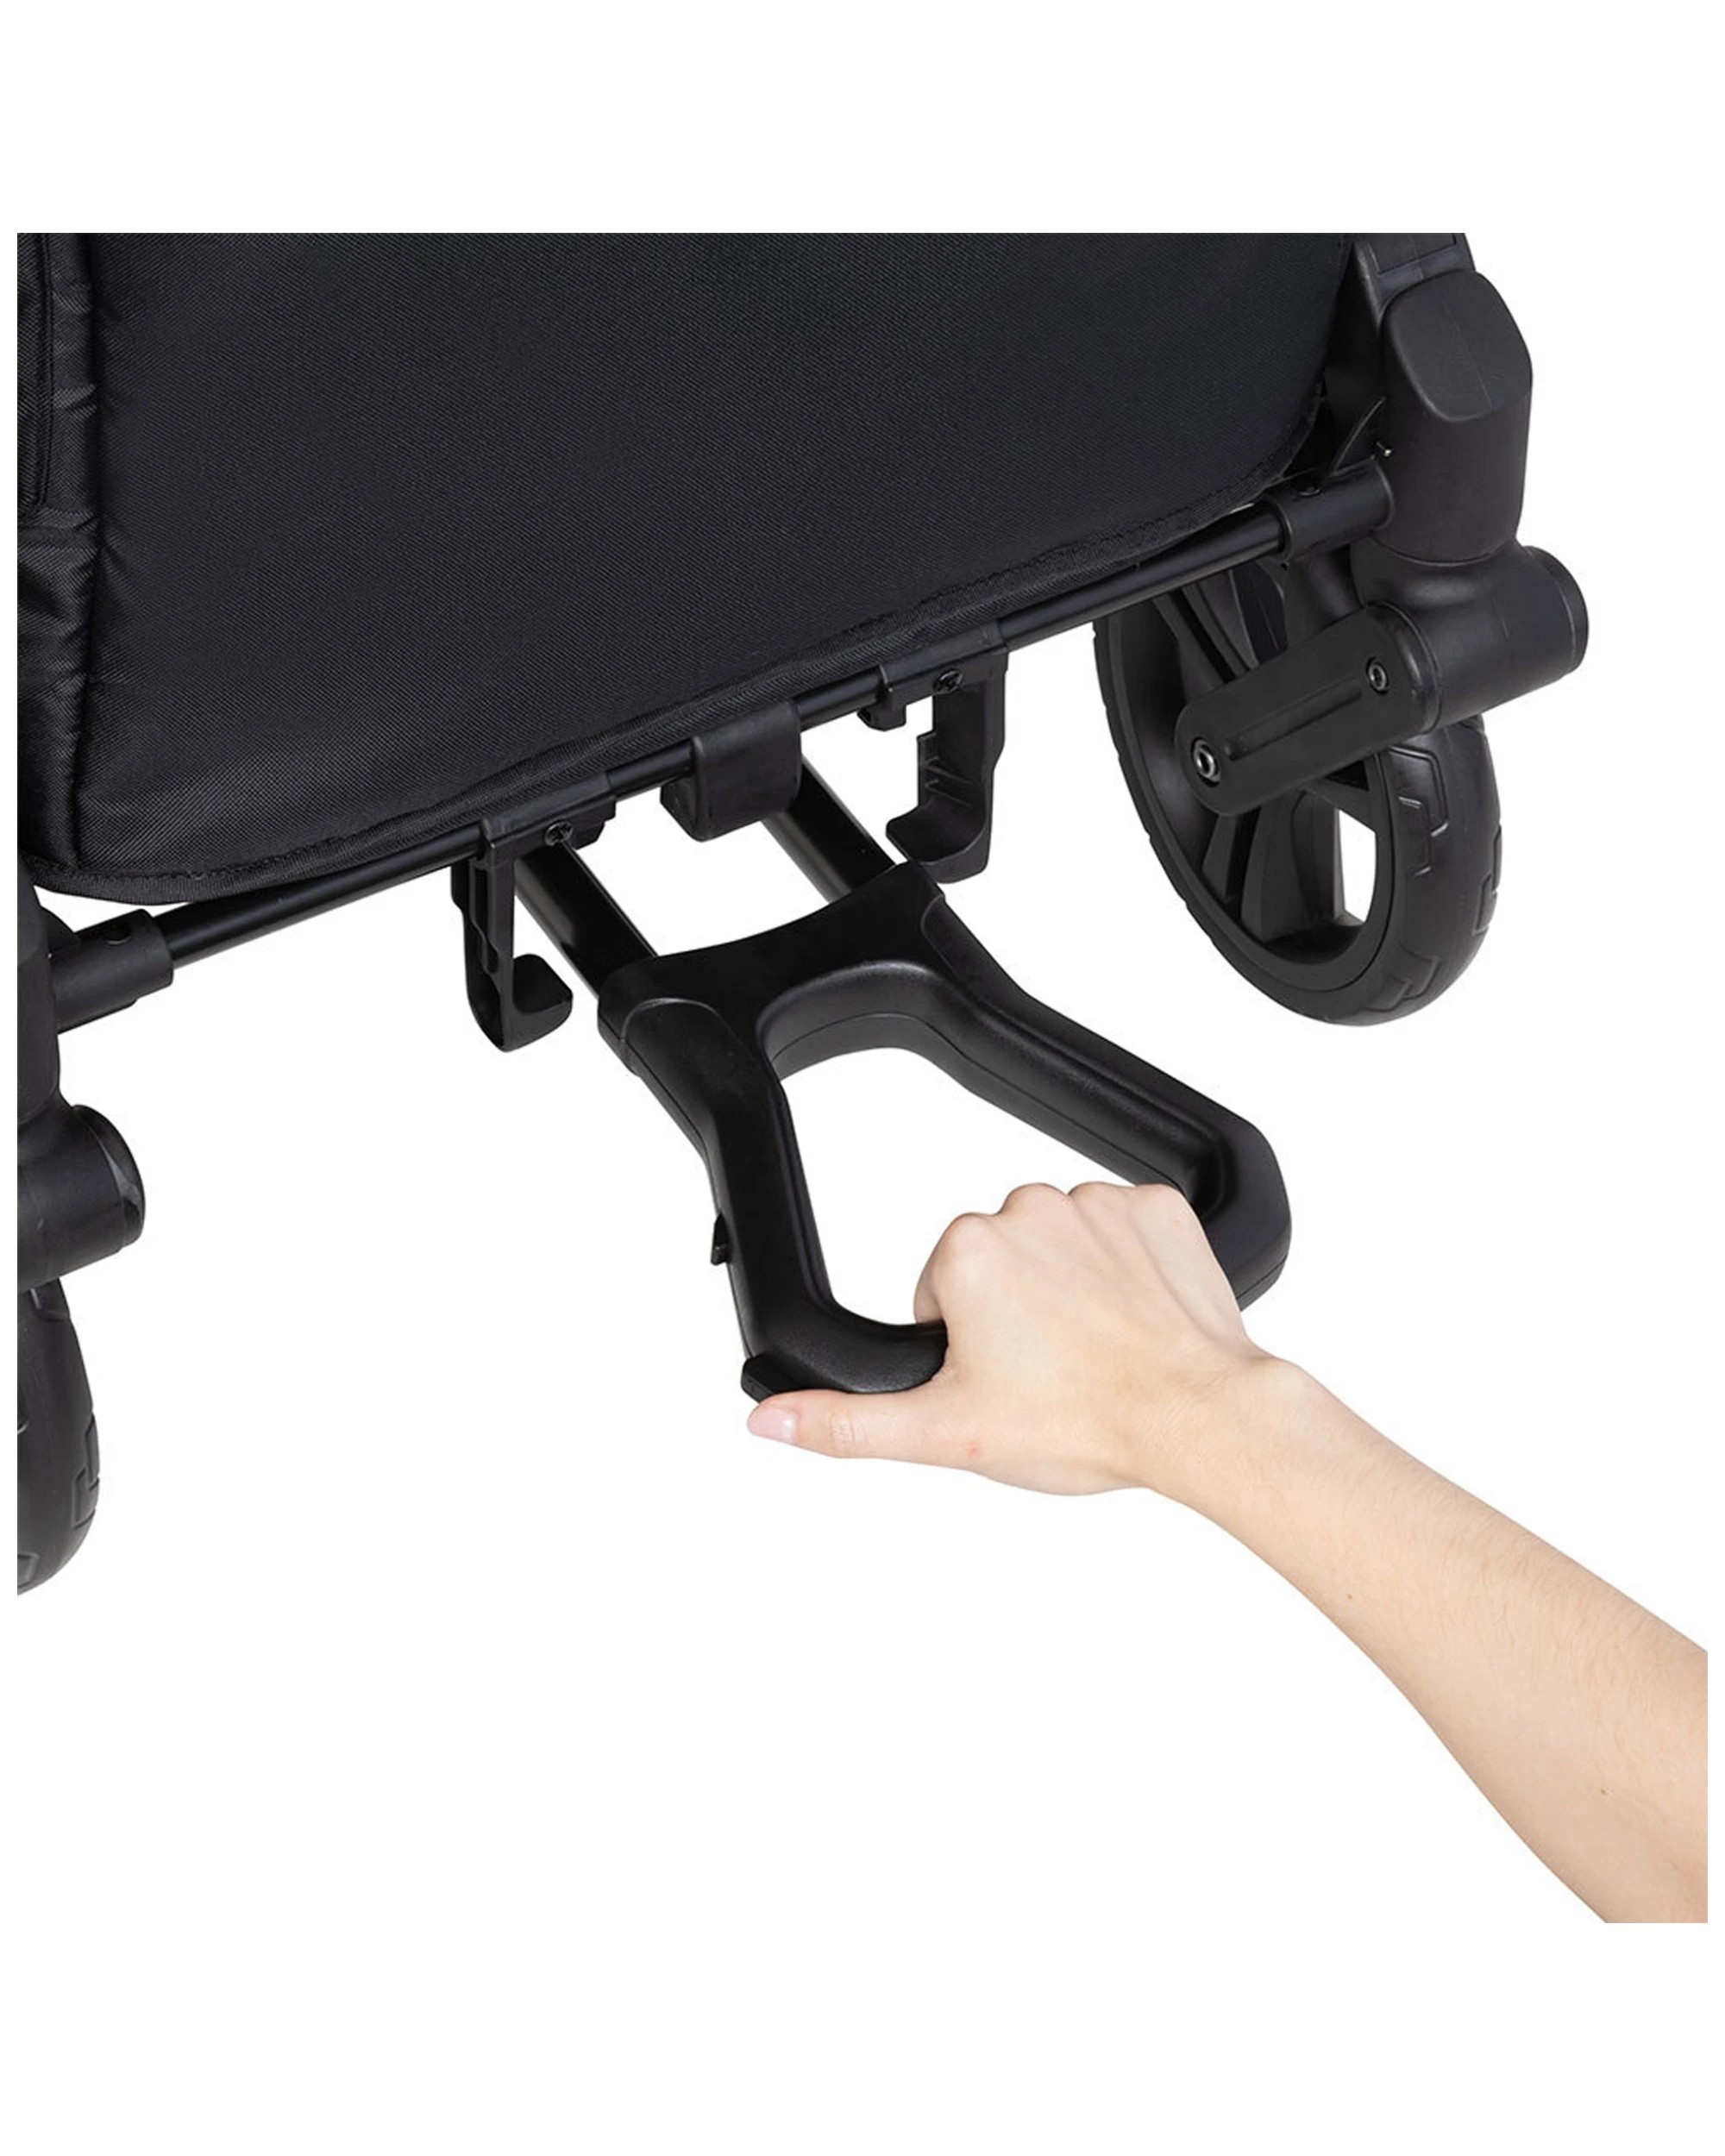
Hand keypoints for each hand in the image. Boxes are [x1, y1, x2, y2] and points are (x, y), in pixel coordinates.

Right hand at [746, 1181, 1289, 1498]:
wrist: (1200, 1416)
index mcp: (967, 1249)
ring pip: (1062, 1245)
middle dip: (1016, 1312)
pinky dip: (1129, 1269)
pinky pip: (1126, 1230)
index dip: (966, 1347)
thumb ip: (847, 1422)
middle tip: (1052, 1375)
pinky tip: (1137, 1320)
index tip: (1006, 1380)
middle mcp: (1029, 1207)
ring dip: (1072, 1289)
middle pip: (1000, 1262)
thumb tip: (770, 1418)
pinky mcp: (1159, 1208)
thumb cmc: (1084, 1423)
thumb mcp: (948, 1435)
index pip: (940, 1292)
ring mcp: (1099, 1202)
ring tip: (1098, 1353)